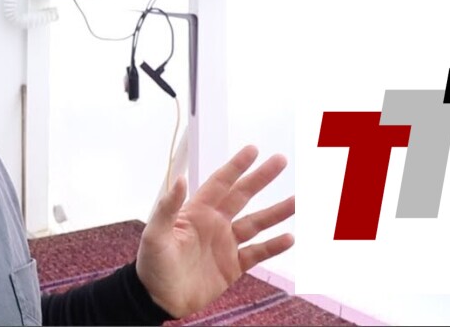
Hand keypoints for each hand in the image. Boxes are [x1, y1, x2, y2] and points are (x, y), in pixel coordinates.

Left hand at [136, 145, 295, 318]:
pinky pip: (257, 253)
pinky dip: (273, 247)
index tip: (253, 150)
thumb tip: (181, 180)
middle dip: (261, 178)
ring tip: (297, 200)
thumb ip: (168, 208)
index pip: (220, 183)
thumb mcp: (155, 235)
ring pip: (256, 223)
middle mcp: (214, 224)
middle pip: (243, 196)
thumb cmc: (152, 265)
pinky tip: (289, 238)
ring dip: (276, 212)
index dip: (236, 166)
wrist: (158, 299)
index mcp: (196, 212)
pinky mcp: (232, 267)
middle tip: (280, 161)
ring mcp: (225, 245)